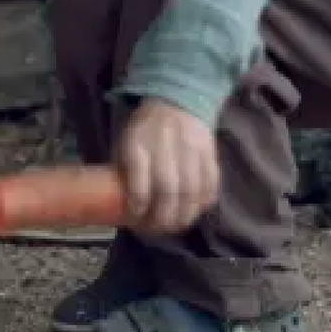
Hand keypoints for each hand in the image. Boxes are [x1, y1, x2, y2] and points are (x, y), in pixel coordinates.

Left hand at [116, 98, 219, 235]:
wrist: (178, 102)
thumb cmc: (145, 130)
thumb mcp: (125, 143)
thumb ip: (125, 171)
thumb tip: (120, 207)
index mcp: (138, 142)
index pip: (139, 177)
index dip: (138, 202)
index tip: (135, 217)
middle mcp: (166, 144)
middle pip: (168, 188)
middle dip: (162, 216)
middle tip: (157, 230)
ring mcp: (191, 148)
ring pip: (192, 190)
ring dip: (184, 215)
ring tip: (175, 226)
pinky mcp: (210, 153)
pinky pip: (211, 184)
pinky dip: (203, 204)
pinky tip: (193, 212)